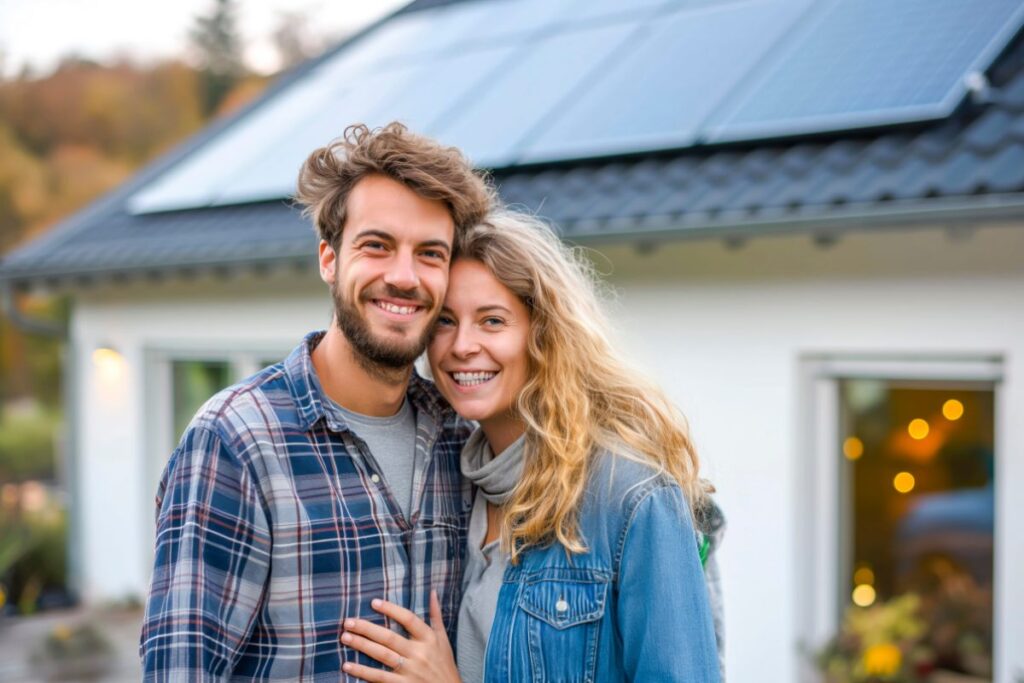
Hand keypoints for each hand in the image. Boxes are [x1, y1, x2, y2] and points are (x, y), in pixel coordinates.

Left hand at [340, 590, 460, 682]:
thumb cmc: (444, 665)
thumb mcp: (443, 640)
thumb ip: (436, 616)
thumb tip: (432, 592)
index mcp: (429, 639)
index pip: (409, 619)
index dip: (391, 609)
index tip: (373, 602)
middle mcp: (420, 653)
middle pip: (389, 637)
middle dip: (367, 628)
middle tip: (348, 622)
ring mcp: (410, 671)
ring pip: (382, 655)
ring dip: (362, 646)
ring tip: (345, 637)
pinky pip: (379, 677)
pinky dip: (362, 671)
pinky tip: (348, 666)